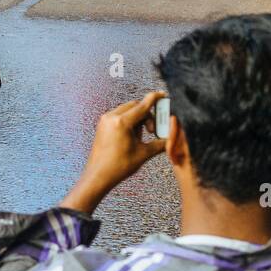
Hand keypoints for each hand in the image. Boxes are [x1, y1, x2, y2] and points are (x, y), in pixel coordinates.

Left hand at [63, 92, 167, 212]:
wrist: (98, 176)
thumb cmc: (118, 166)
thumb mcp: (144, 153)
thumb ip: (160, 143)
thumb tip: (171, 139)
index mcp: (122, 122)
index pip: (143, 105)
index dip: (155, 99)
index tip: (162, 94)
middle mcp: (111, 117)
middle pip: (135, 106)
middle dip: (147, 115)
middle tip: (152, 130)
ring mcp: (105, 120)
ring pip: (127, 110)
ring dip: (137, 119)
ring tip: (140, 137)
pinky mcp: (102, 125)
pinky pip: (119, 116)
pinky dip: (128, 122)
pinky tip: (131, 137)